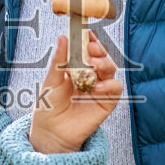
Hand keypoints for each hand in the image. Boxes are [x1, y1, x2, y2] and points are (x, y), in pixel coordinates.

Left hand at [29, 32, 122, 153]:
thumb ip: (59, 61)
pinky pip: (115, 88)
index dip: (89, 39)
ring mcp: (100, 87)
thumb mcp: (51, 81)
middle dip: (98, 49)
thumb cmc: (49, 106)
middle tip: (91, 48)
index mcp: (77, 67)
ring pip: (110, 68)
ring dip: (104, 63)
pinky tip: (96, 87)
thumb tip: (63, 37)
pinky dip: (109, 85)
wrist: (51, 132)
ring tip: (94, 65)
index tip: (87, 32)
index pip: (87, 48)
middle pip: (101, 55)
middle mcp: (91, 75)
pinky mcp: (107, 102)